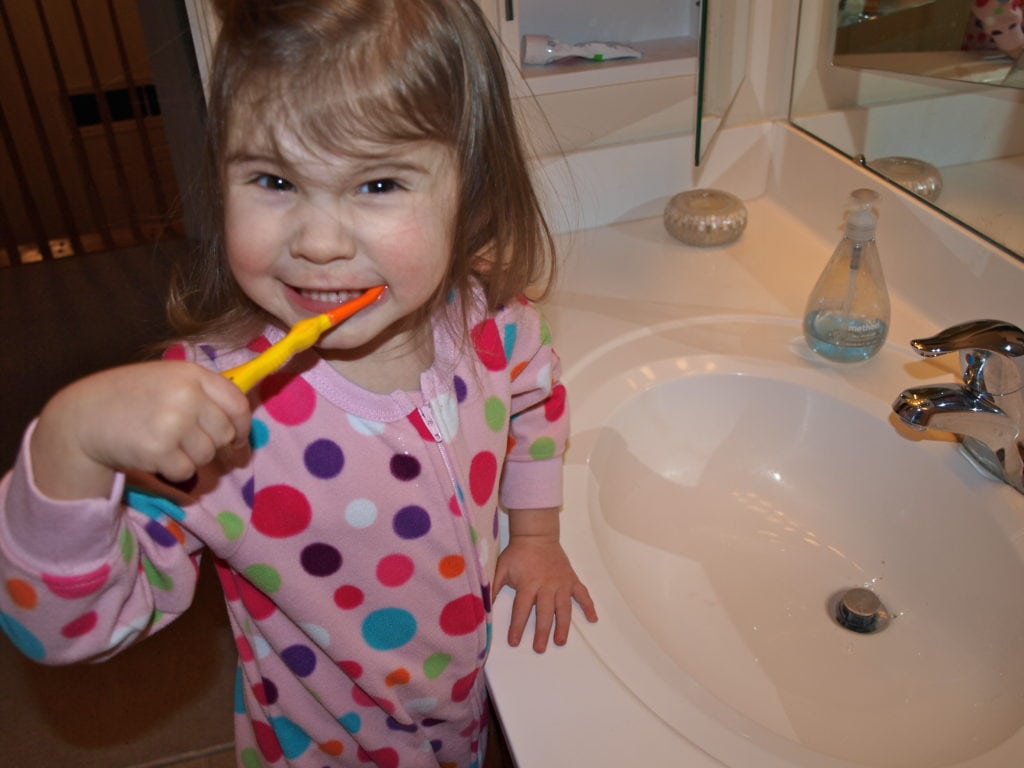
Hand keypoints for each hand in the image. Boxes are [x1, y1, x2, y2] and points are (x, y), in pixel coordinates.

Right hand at [31, 361, 250, 499]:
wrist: (83, 415)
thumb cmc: (130, 397)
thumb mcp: (168, 380)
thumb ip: (203, 395)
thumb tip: (242, 429)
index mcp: (192, 374)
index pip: (238, 404)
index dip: (242, 426)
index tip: (237, 438)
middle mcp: (187, 395)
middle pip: (224, 433)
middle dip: (213, 444)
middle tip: (189, 444)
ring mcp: (173, 422)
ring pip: (207, 455)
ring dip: (190, 457)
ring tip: (164, 443)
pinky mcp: (159, 449)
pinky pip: (186, 471)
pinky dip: (173, 470)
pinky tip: (153, 455)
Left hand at [492, 508, 597, 652]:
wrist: (537, 535)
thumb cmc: (518, 553)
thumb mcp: (501, 567)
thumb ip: (494, 587)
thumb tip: (484, 606)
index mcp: (528, 583)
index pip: (521, 609)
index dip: (517, 626)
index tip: (514, 642)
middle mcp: (546, 585)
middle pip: (544, 612)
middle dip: (542, 632)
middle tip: (539, 649)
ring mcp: (561, 583)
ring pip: (564, 608)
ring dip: (563, 625)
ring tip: (560, 641)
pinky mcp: (571, 579)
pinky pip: (582, 594)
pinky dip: (589, 606)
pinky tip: (593, 619)